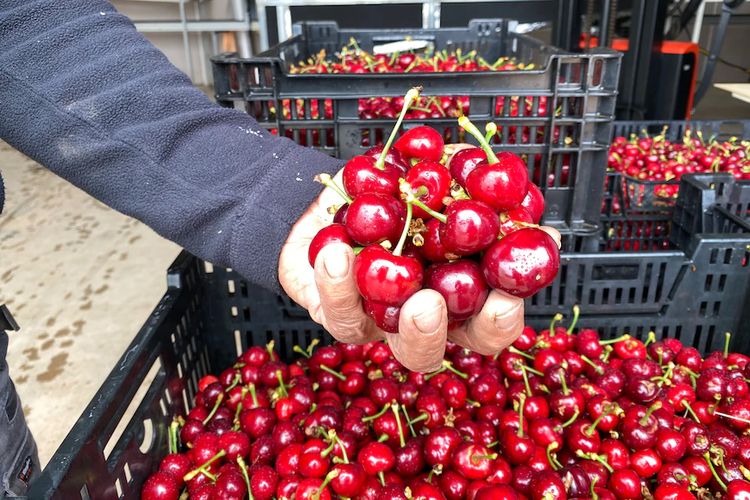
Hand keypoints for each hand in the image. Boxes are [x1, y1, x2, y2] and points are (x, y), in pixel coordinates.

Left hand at [279, 169, 560, 372]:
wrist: (347, 194)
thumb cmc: (404, 191)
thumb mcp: (443, 175)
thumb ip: (479, 187)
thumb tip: (532, 215)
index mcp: (457, 295)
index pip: (487, 326)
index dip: (499, 322)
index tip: (505, 298)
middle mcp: (416, 317)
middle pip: (429, 351)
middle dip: (431, 333)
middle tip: (429, 305)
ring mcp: (375, 319)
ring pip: (381, 340)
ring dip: (389, 320)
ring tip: (395, 288)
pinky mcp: (335, 311)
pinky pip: (336, 309)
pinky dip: (335, 282)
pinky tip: (335, 252)